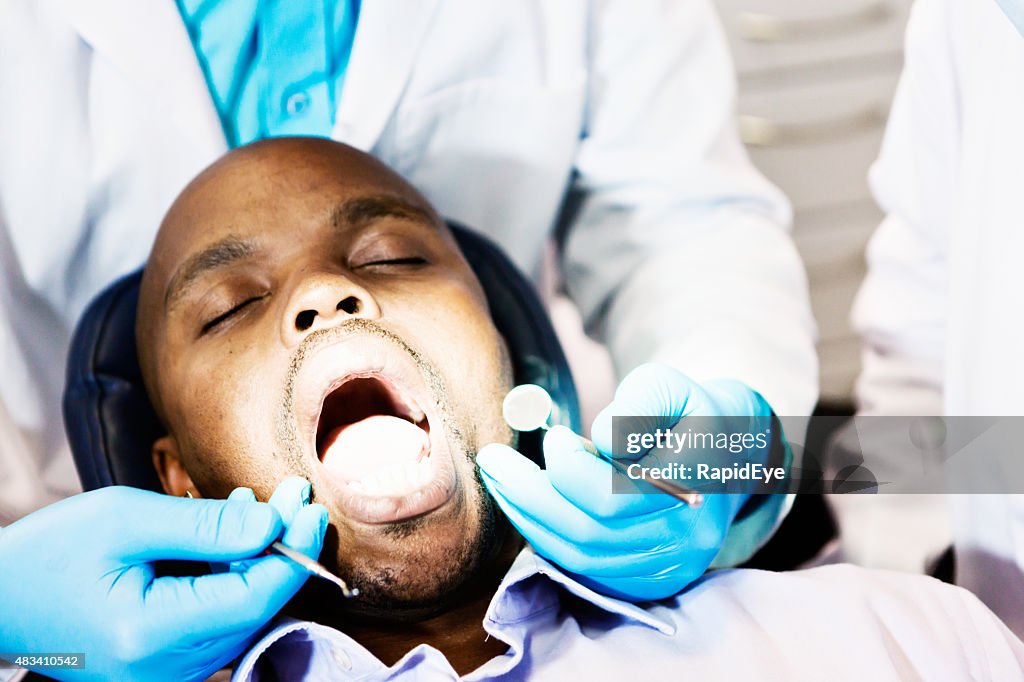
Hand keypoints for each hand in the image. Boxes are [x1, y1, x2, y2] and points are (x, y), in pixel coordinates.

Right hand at [0, 476, 327, 680]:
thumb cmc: (48, 555)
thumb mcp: (123, 519)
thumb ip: (203, 525)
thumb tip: (272, 525)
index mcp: (150, 635)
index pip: (253, 599)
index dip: (292, 551)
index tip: (307, 506)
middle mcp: (164, 669)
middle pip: (253, 607)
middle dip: (281, 548)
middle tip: (293, 495)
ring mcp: (165, 674)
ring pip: (240, 614)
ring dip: (258, 559)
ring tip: (260, 505)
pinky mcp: (164, 666)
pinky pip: (217, 621)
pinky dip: (232, 577)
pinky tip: (231, 534)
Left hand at [478, 363, 778, 600]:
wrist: (727, 456)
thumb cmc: (687, 413)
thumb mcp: (670, 384)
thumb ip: (640, 399)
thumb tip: (601, 439)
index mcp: (697, 483)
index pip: (614, 493)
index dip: (570, 466)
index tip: (553, 435)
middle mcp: (689, 535)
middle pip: (589, 529)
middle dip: (528, 493)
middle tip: (491, 459)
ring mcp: (671, 566)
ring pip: (580, 555)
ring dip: (527, 516)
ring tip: (499, 479)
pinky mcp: (651, 582)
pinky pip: (585, 570)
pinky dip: (545, 538)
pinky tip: (524, 505)